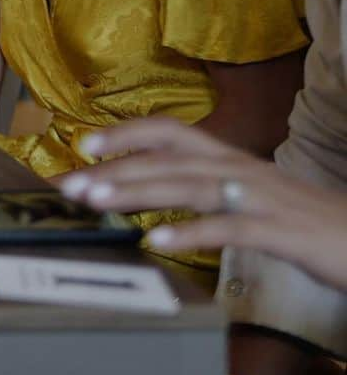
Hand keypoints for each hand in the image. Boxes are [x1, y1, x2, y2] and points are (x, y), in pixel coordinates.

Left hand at [59, 117, 346, 290]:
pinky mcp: (282, 231)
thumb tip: (151, 193)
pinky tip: (158, 242)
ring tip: (98, 202)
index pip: (168, 132)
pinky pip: (229, 228)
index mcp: (229, 160)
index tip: (83, 144)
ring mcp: (260, 198)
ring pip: (189, 185)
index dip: (126, 134)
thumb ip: (202, 190)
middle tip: (71, 184)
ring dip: (138, 192)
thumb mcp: (246, 199)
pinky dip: (191, 232)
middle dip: (115, 169)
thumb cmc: (302, 223)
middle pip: (168, 158)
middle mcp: (240, 170)